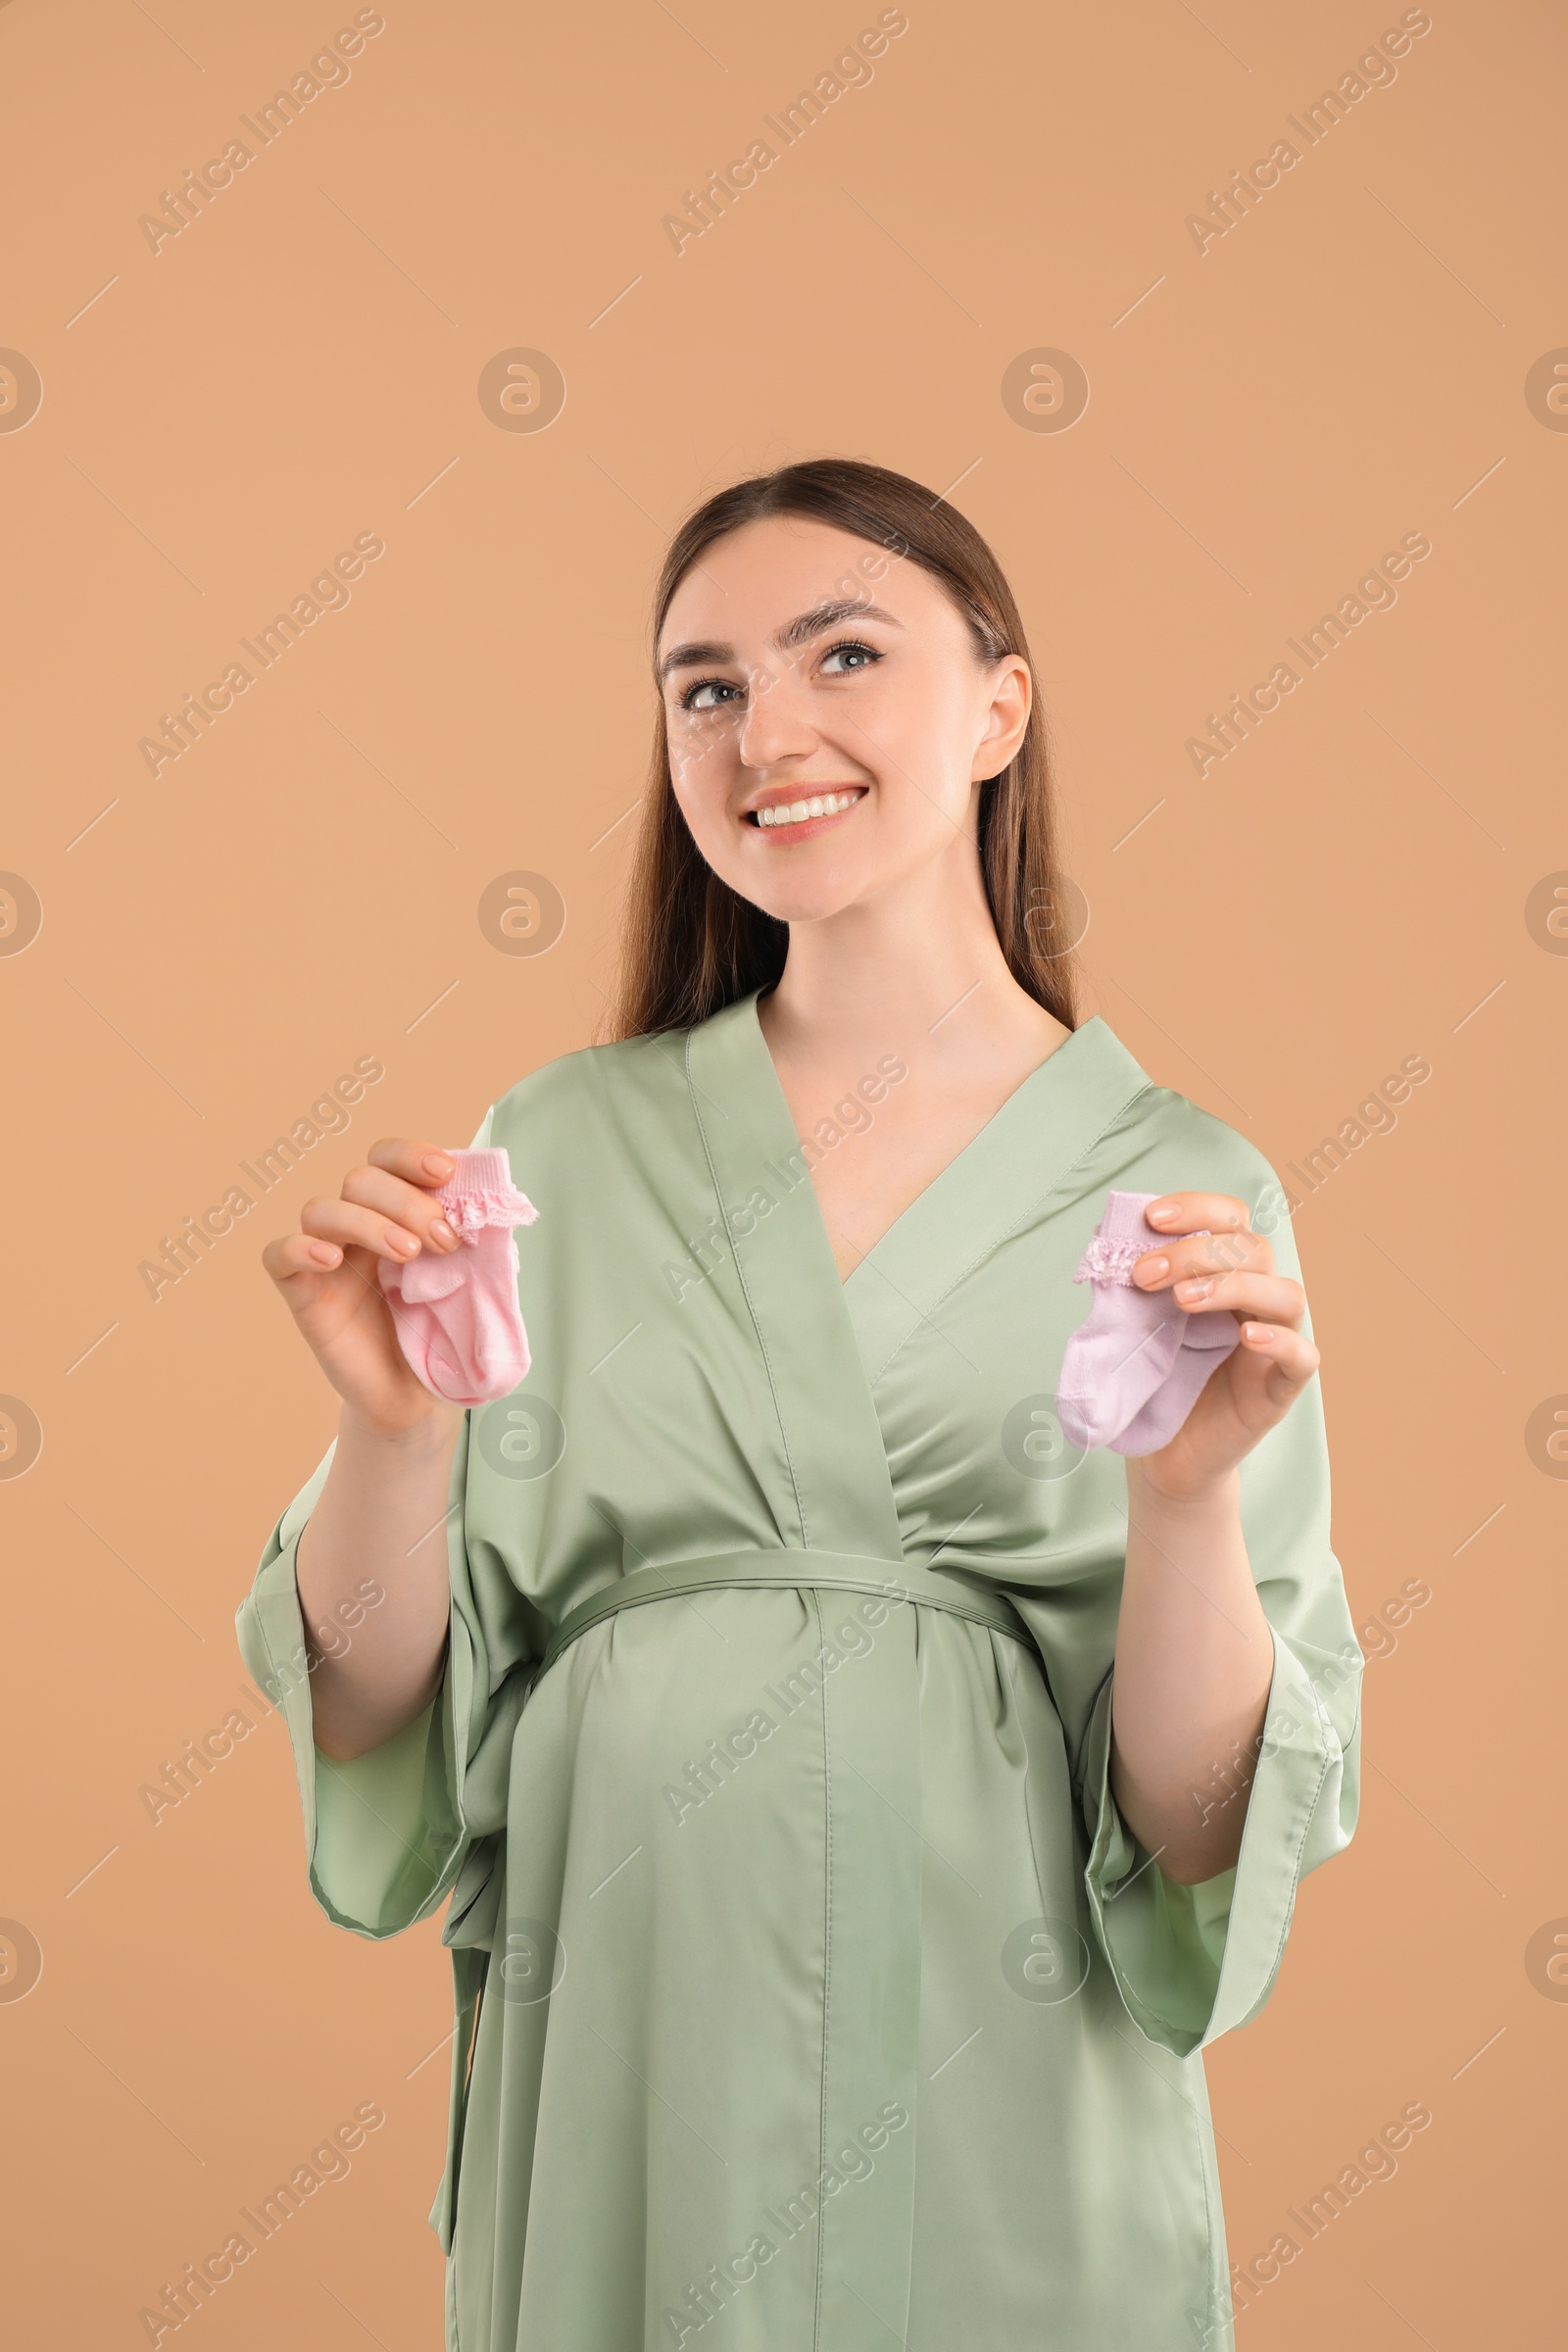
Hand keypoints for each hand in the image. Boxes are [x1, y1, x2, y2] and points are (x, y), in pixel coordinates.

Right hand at [261, 1138, 467, 1437]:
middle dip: (408, 1202)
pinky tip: (332, 1259)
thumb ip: (473, 1242)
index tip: (446, 1172)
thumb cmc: (439, 1333)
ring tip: (408, 1255)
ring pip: (322, 1209)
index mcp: (393, 1213)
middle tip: (445, 1241)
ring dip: (369, 1222)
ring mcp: (325, 1259)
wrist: (416, 1395)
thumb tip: (496, 1206)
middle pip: (360, 1179)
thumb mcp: (467, 1280)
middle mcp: (355, 1227)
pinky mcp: (301, 1293)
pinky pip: (279, 1255)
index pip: (386, 1159)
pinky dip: (300, 1247)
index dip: (410, 1155)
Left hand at [1126, 1192, 1318, 1500]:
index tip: (1152, 1218)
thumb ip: (1130, 1285)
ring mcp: (1273, 1345)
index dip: (1198, 1208)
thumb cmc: (1154, 1382)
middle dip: (1196, 1251)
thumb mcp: (1133, 1324)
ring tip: (1180, 1301)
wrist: (1163, 1455)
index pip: (1230, 1221)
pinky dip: (1280, 1340)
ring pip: (1285, 1294)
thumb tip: (1107, 1239)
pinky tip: (1245, 1337)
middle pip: (1253, 1250)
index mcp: (1223, 1275)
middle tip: (1144, 1275)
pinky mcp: (1280, 1389)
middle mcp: (1255, 1302)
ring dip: (1232, 1285)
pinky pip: (1303, 1357)